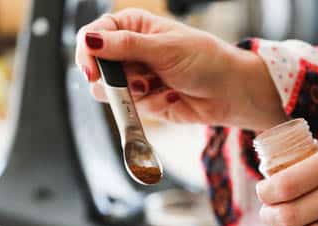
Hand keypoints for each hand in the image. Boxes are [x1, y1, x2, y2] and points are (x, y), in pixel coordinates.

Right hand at [75, 8, 283, 130]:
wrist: (229, 93)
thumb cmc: (205, 60)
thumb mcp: (165, 48)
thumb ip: (126, 46)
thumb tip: (91, 40)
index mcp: (132, 26)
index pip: (93, 35)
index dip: (88, 53)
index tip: (92, 71)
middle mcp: (130, 51)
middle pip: (98, 67)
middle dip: (117, 79)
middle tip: (141, 80)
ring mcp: (136, 77)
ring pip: (110, 92)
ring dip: (136, 93)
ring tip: (160, 85)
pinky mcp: (143, 101)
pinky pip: (130, 108)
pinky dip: (151, 105)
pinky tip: (171, 96)